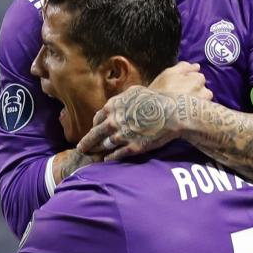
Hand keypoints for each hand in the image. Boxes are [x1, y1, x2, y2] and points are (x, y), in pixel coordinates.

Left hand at [78, 64, 212, 160]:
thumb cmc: (155, 100)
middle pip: (95, 135)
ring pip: (104, 146)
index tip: (94, 129)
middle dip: (86, 143)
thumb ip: (120, 99)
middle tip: (81, 149)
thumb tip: (112, 105)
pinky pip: (116, 155)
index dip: (95, 125)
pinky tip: (106, 160)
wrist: (172, 113)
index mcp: (112, 107)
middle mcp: (114, 122)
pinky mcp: (132, 148)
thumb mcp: (134, 92)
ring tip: (93, 156)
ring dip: (98, 151)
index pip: (97, 119)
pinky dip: (110, 158)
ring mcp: (122, 136)